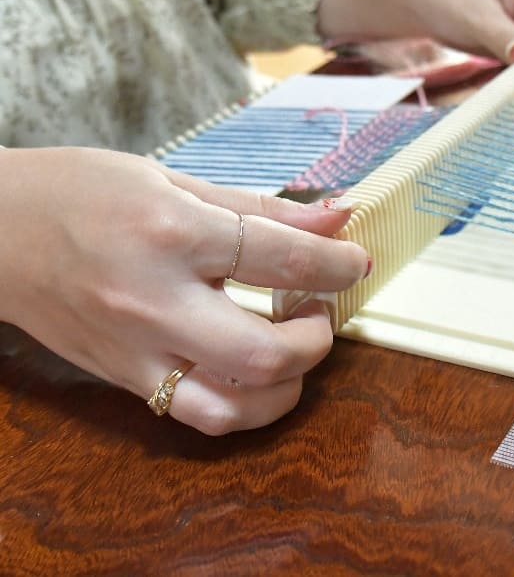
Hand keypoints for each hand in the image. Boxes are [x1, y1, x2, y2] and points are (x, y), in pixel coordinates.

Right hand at [0, 147, 369, 434]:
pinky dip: (242, 402)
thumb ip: (260, 208)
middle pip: (265, 353)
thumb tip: (335, 218)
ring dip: (286, 387)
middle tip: (318, 310)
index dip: (338, 263)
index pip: (282, 258)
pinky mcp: (121, 379)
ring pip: (232, 407)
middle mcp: (154, 300)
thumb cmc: (78, 192)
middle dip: (317, 338)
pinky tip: (252, 370)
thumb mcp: (173, 180)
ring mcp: (134, 350)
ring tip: (292, 348)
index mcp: (172, 233)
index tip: (356, 261)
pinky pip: (195, 413)